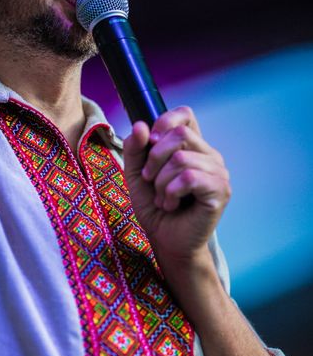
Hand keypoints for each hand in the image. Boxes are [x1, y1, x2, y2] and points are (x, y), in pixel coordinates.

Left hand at [122, 106, 230, 283]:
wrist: (165, 240)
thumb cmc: (155, 207)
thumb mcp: (136, 175)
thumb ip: (135, 149)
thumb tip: (141, 125)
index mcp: (192, 147)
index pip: (185, 115)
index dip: (164, 121)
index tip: (150, 142)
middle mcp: (209, 155)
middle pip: (179, 134)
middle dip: (154, 158)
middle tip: (151, 181)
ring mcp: (218, 172)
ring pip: (181, 159)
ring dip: (161, 182)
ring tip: (163, 199)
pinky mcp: (220, 191)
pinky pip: (189, 177)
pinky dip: (171, 192)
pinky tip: (171, 205)